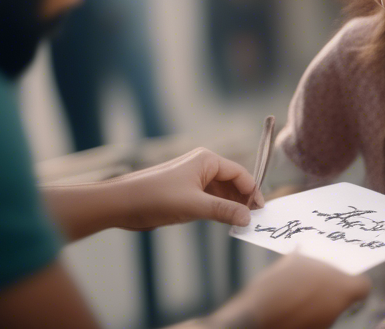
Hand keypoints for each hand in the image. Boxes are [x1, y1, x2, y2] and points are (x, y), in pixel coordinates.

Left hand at [106, 148, 265, 230]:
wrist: (123, 203)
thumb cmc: (157, 197)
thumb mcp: (195, 205)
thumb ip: (224, 211)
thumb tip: (249, 218)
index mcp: (207, 160)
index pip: (240, 173)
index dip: (252, 191)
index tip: (261, 210)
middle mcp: (202, 166)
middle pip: (232, 182)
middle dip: (243, 199)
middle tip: (253, 219)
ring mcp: (193, 179)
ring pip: (221, 192)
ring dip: (231, 206)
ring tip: (240, 224)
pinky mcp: (185, 192)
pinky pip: (210, 199)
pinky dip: (219, 209)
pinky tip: (224, 222)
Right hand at [204, 255, 370, 328]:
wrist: (256, 318)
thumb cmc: (277, 287)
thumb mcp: (292, 262)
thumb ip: (306, 258)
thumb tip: (305, 253)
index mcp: (341, 287)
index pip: (362, 286)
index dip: (353, 279)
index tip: (340, 274)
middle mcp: (337, 308)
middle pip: (343, 297)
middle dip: (331, 289)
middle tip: (313, 279)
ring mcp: (324, 323)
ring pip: (328, 308)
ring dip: (317, 300)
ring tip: (295, 290)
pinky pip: (314, 318)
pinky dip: (306, 312)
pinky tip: (289, 304)